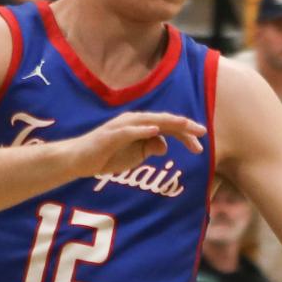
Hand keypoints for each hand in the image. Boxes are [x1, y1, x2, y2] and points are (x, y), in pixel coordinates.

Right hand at [68, 108, 207, 177]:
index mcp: (141, 126)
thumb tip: (165, 144)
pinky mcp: (110, 135)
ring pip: (149, 121)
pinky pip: (128, 131)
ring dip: (168, 123)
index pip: (167, 128)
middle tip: (202, 132)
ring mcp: (121, 126)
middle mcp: (133, 122)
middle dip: (183, 126)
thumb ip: (151, 148)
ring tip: (185, 125)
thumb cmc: (107, 156)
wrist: (79, 160)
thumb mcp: (135, 155)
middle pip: (163, 121)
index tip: (200, 145)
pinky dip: (142, 130)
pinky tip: (155, 130)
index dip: (185, 134)